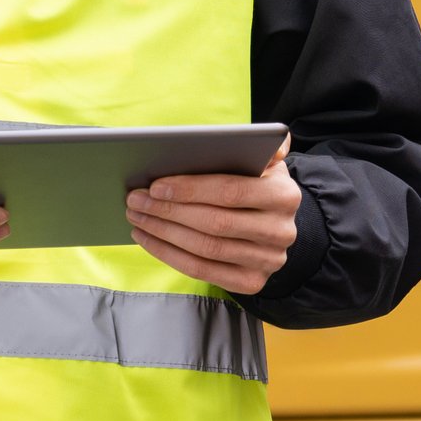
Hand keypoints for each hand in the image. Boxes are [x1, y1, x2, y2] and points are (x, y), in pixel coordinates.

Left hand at [127, 138, 302, 294]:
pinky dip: (168, 254)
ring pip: (205, 249)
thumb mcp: (262, 163)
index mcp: (284, 195)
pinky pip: (201, 271)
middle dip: (169, 211)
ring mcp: (268, 260)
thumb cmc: (255, 186)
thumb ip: (255, 146)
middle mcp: (281, 231)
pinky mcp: (252, 282)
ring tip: (137, 217)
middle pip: (215, 223)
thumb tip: (238, 138)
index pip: (231, 192)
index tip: (156, 185)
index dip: (191, 190)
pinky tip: (147, 239)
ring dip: (163, 233)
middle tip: (136, 200)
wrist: (274, 225)